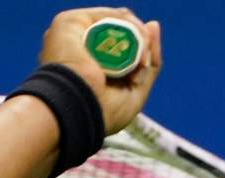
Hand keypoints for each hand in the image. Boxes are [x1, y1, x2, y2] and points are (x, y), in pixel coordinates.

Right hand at [37, 7, 162, 134]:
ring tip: (138, 61)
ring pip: (117, 20)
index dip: (138, 48)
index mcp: (88, 62)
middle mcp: (79, 44)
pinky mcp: (70, 22)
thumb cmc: (101, 113)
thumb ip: (148, 62)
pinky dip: (129, 27)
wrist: (80, 113)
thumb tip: (154, 24)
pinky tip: (134, 45)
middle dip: (141, 42)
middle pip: (120, 28)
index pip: (120, 41)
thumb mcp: (134, 91)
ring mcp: (74, 32)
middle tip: (142, 65)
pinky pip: (108, 16)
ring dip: (138, 37)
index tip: (144, 66)